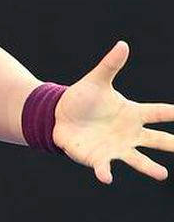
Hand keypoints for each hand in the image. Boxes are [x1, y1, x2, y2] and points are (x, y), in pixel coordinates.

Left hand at [52, 40, 173, 184]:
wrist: (59, 117)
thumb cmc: (83, 99)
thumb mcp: (96, 81)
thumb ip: (110, 65)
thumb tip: (123, 44)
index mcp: (133, 113)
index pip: (158, 112)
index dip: (172, 113)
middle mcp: (129, 133)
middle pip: (156, 139)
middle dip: (172, 144)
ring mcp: (116, 147)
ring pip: (138, 159)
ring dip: (149, 167)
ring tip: (162, 174)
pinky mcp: (98, 158)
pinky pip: (104, 167)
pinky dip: (105, 172)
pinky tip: (106, 177)